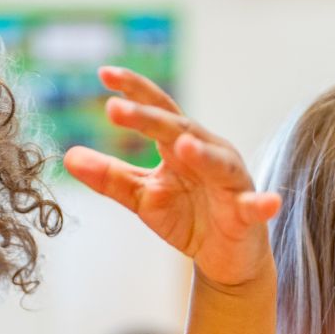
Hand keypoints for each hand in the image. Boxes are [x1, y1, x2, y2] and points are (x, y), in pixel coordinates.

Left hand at [64, 67, 280, 288]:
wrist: (223, 258)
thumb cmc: (188, 218)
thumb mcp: (143, 197)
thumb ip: (110, 177)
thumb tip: (67, 156)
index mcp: (180, 145)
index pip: (157, 109)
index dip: (134, 90)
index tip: (104, 74)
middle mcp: (209, 153)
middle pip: (179, 129)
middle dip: (149, 119)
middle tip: (114, 109)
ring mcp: (231, 182)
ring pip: (219, 161)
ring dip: (202, 153)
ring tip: (182, 146)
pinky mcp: (248, 213)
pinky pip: (256, 206)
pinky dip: (262, 202)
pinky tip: (268, 201)